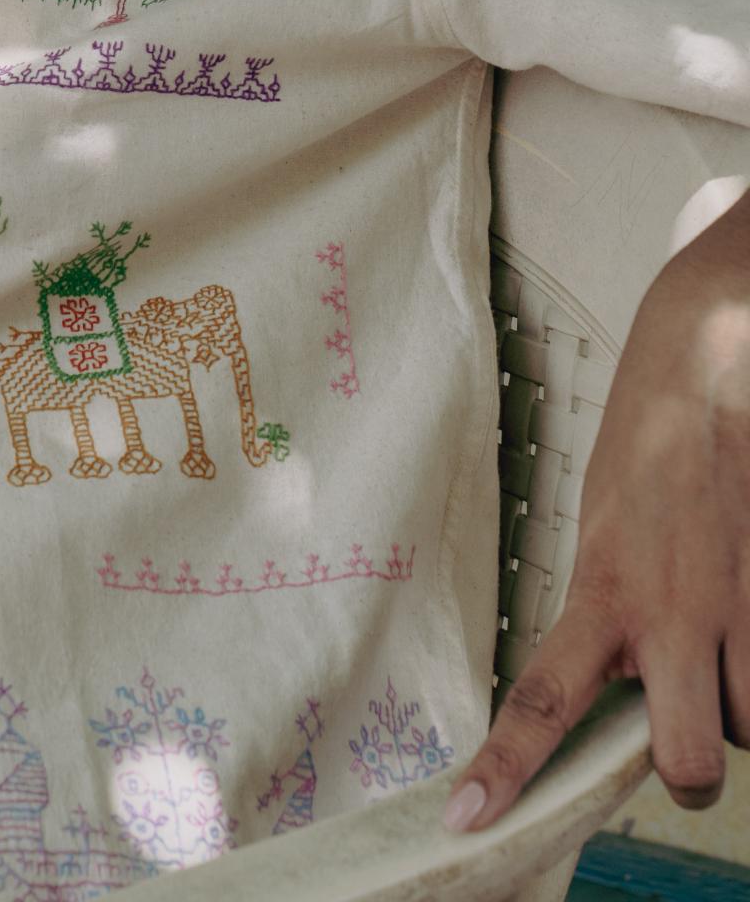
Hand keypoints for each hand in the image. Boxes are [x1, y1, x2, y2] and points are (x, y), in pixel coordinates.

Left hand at [446, 196, 749, 832]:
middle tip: (689, 714)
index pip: (540, 697)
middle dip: (695, 764)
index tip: (466, 825)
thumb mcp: (604, 525)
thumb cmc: (648, 445)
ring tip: (729, 620)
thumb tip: (626, 690)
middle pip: (691, 766)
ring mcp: (737, 606)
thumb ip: (611, 612)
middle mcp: (668, 612)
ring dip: (746, 695)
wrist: (706, 362)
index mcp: (601, 590)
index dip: (505, 769)